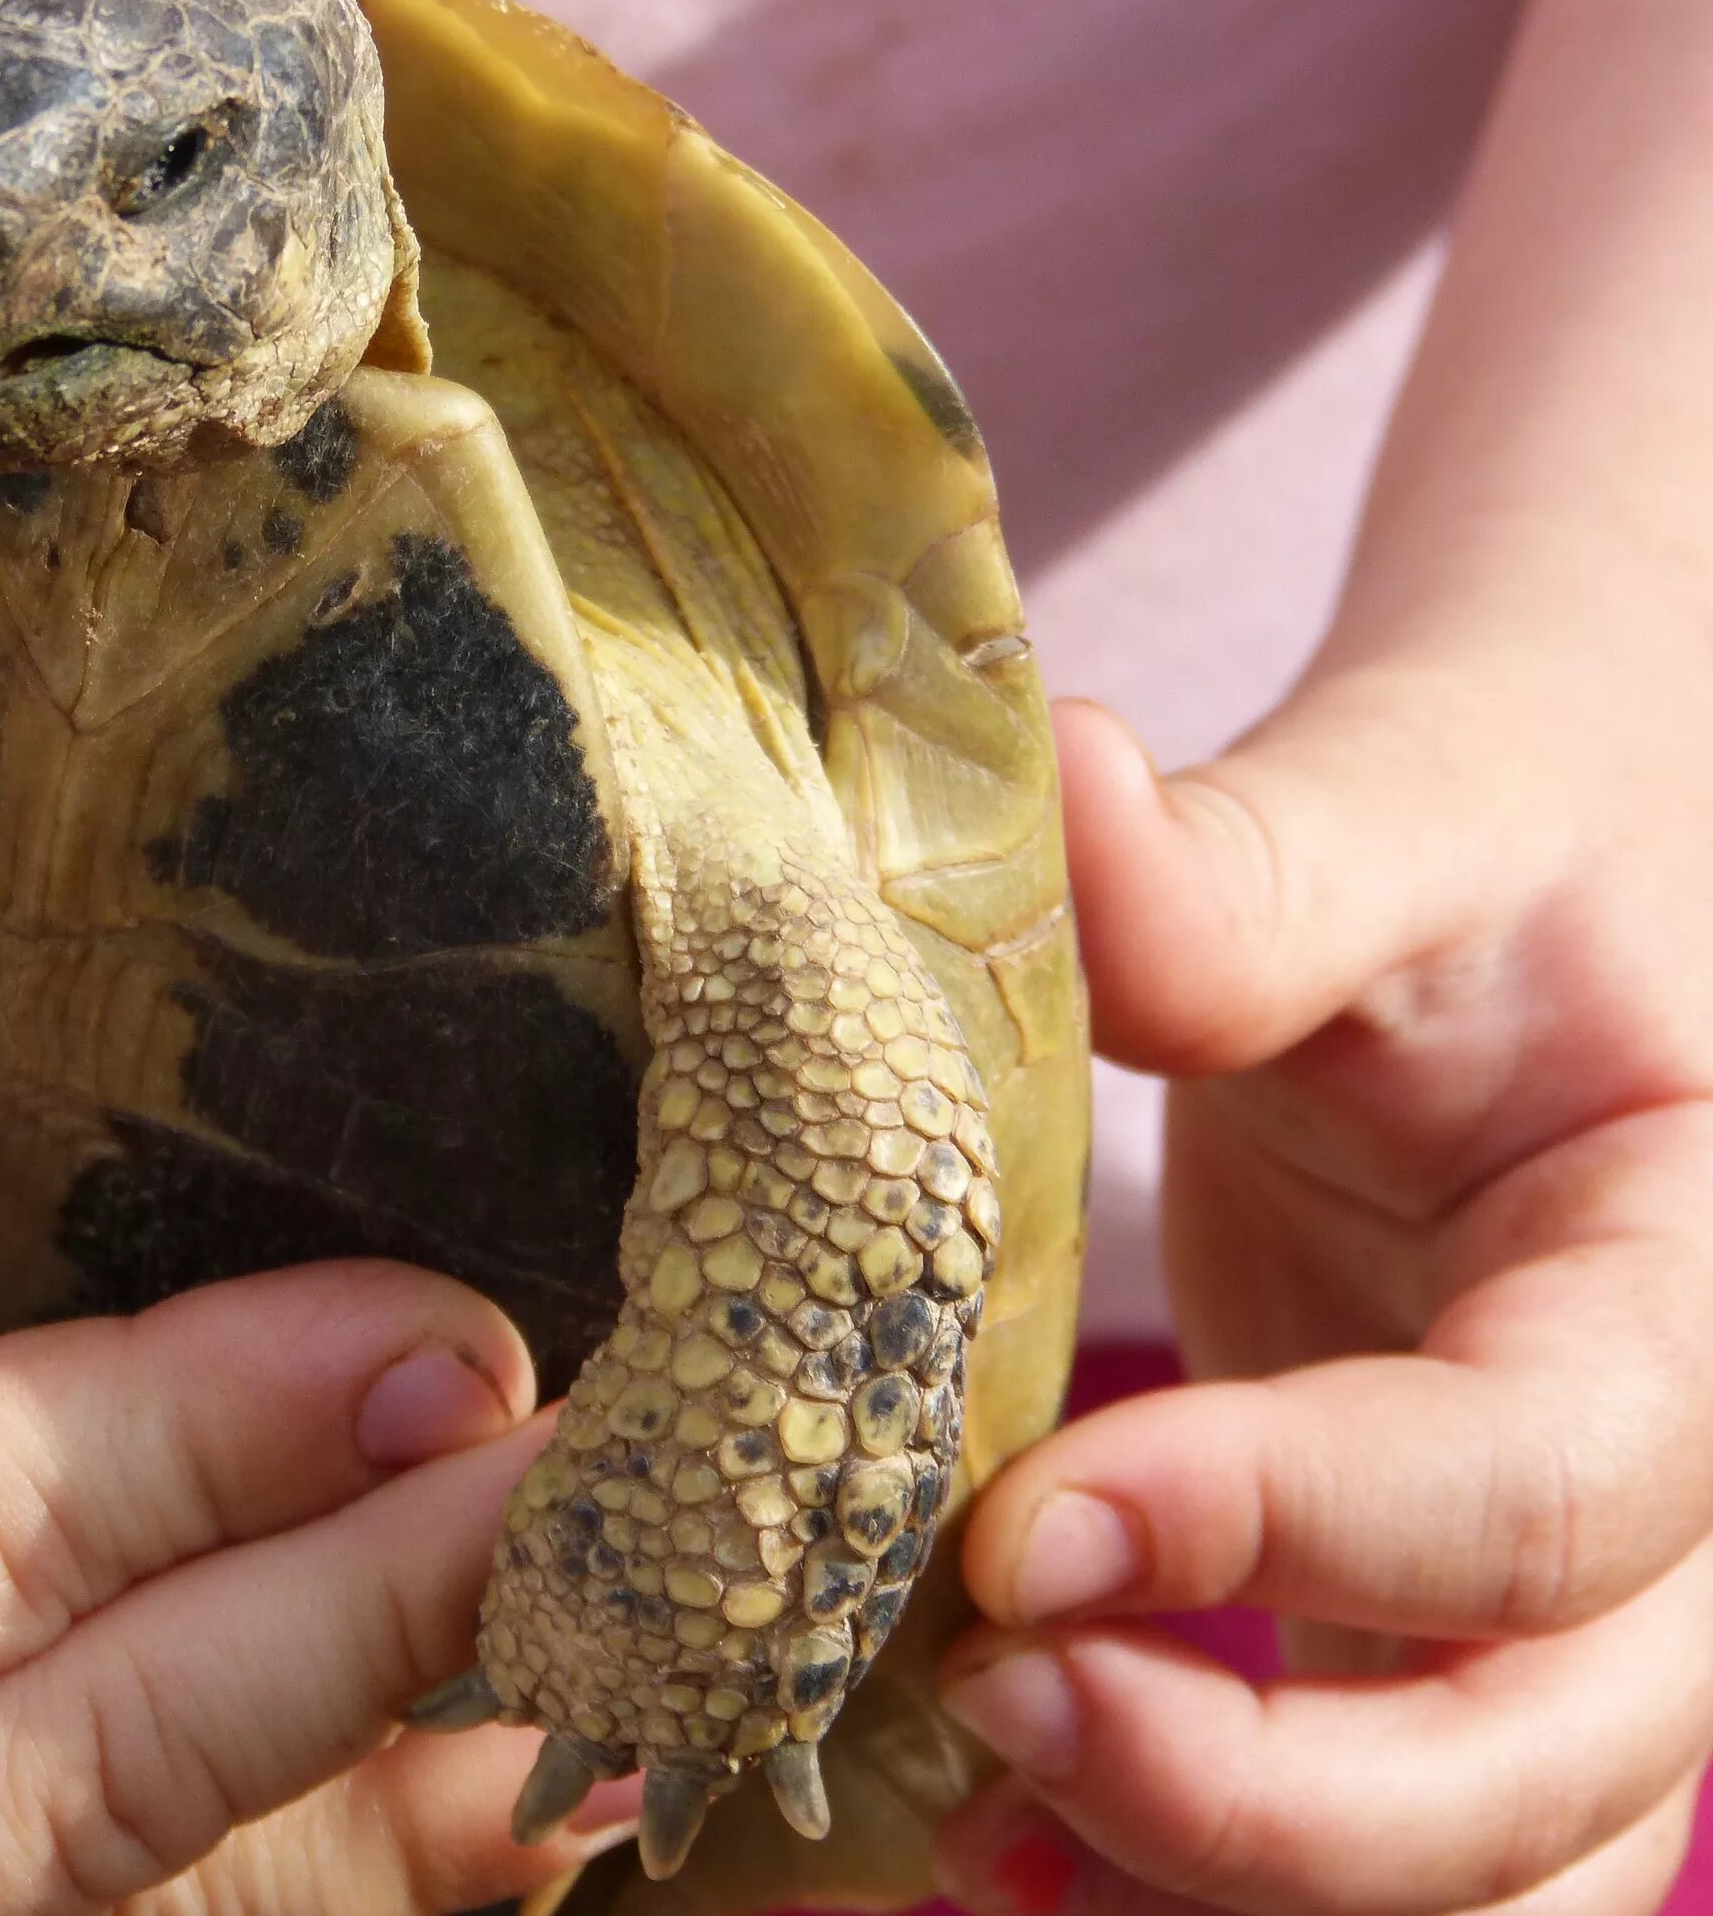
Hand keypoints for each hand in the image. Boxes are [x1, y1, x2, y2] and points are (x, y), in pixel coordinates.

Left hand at [927, 683, 1712, 1915]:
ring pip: (1475, 1856)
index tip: (1021, 1533)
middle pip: (1540, 1766)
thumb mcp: (1402, 816)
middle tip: (986, 1688)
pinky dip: (1194, 1864)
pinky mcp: (1435, 1616)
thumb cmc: (1503, 844)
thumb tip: (1053, 790)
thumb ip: (1234, 871)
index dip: (1284, 1535)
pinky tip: (986, 1832)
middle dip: (1258, 1798)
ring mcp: (1573, 1597)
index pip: (1533, 1493)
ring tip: (958, 1789)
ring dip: (1221, 1868)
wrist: (1555, 895)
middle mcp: (1679, 1504)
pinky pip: (1379, 1827)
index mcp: (1690, 1299)